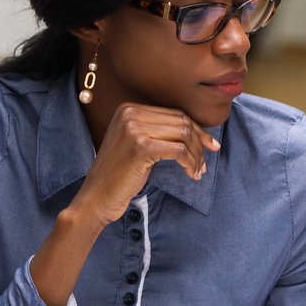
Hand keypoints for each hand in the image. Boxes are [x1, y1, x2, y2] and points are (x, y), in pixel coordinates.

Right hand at [70, 103, 219, 224]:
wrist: (96, 197)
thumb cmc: (120, 175)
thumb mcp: (138, 144)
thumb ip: (160, 132)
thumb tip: (198, 131)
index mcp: (128, 108)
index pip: (174, 113)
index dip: (196, 130)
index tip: (209, 145)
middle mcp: (130, 114)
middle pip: (181, 122)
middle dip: (199, 143)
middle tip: (204, 163)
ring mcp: (134, 128)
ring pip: (183, 135)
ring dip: (196, 155)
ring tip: (198, 171)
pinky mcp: (140, 146)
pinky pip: (178, 151)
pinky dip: (190, 163)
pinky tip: (191, 174)